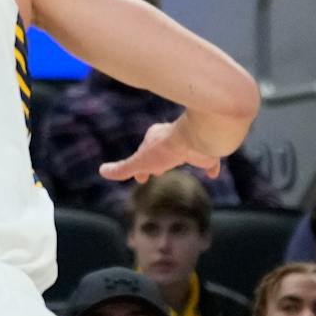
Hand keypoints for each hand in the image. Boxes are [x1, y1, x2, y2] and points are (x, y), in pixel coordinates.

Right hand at [99, 117, 223, 183]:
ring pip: (183, 152)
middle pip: (163, 151)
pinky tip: (212, 174)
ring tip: (178, 167)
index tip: (141, 178)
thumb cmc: (168, 149)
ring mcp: (191, 144)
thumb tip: (102, 171)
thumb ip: (124, 168)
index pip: (144, 152)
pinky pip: (210, 160)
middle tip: (158, 172)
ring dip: (179, 159)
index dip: (141, 166)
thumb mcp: (142, 161)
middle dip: (159, 161)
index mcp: (154, 138)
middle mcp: (173, 138)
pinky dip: (210, 167)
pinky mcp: (208, 151)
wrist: (199, 138)